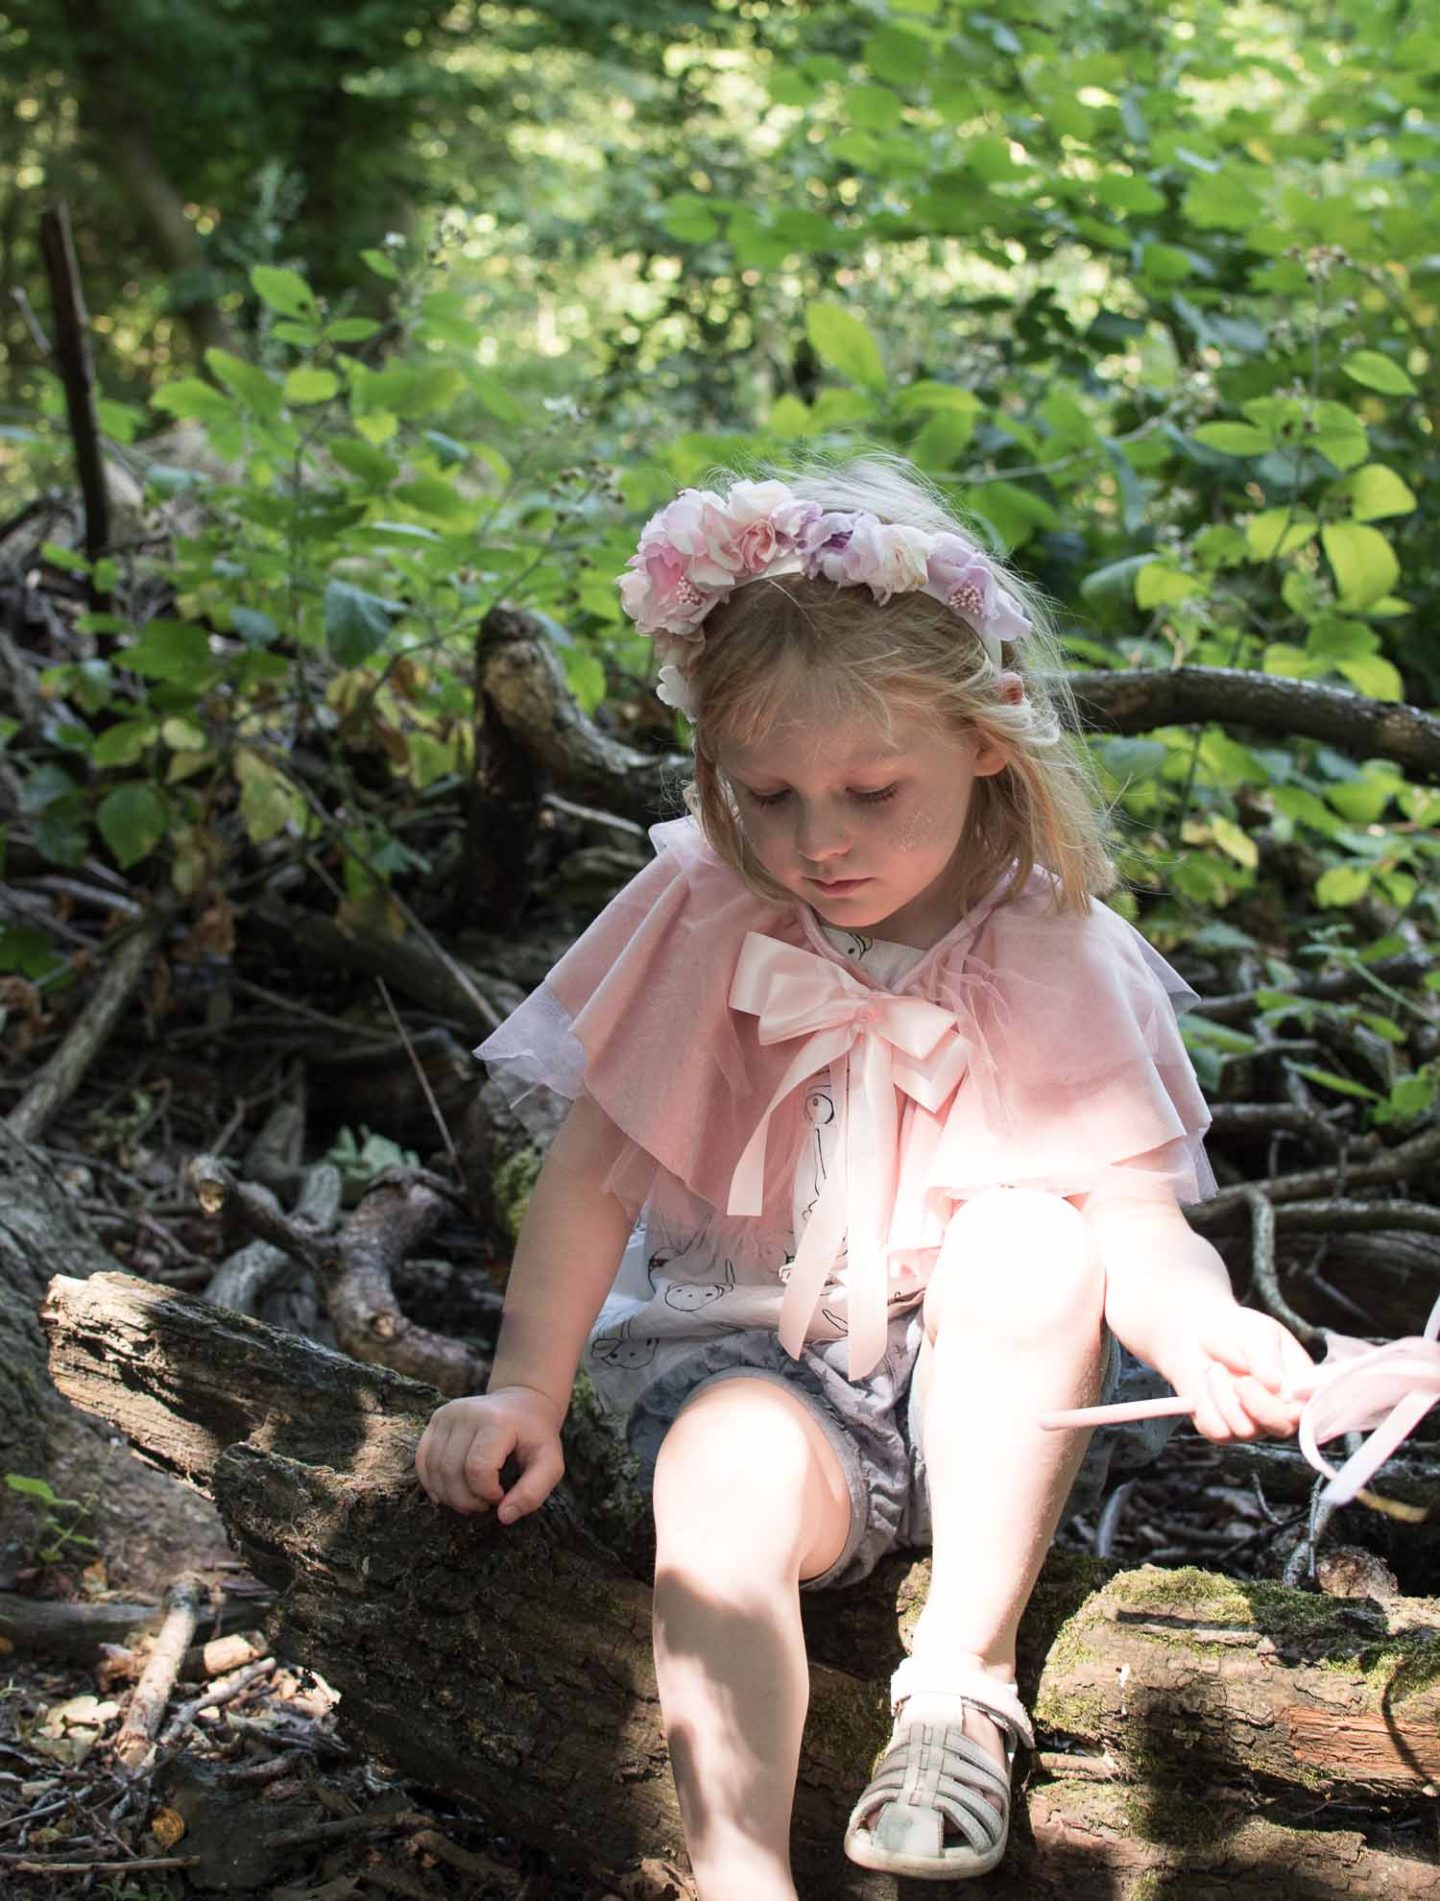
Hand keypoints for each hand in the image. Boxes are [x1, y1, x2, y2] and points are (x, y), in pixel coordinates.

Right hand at [414, 1385, 564, 1521]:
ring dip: (448, 1496)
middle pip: (451, 1471)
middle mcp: (467, 1413)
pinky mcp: (436, 1420)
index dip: (486, 1493)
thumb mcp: (550, 1463)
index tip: (500, 1496)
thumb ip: (533, 1492)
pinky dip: (432, 1484)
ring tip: (470, 1499)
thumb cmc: (536, 1437)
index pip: (478, 1468)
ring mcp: (447, 1414)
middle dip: (465, 1500)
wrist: (523, 1402)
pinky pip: (422, 1460)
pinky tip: (449, 1493)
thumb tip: (504, 1517)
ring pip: (433, 1469)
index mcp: (497, 1421)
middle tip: (483, 1504)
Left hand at [1153, 1302, 1318, 1444]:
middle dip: (1260, 1406)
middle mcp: (1280, 1411)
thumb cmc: (1236, 1331)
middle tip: (1241, 1382)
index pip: (1312, 1410)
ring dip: (1225, 1397)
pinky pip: (1217, 1430)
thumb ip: (1268, 1357)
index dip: (1301, 1411)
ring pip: (1245, 1429)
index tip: (1284, 1399)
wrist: (1196, 1332)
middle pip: (1281, 1427)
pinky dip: (1207, 1404)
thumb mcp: (1258, 1332)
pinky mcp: (1223, 1431)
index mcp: (1299, 1388)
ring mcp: (1252, 1424)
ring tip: (1215, 1368)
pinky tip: (1206, 1382)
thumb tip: (1276, 1385)